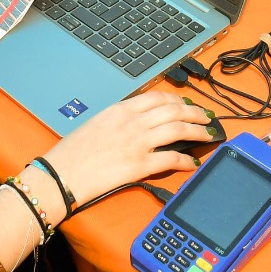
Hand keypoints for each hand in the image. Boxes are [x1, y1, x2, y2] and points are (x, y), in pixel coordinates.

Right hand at [40, 93, 213, 207]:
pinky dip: (186, 160)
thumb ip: (120, 119)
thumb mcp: (97, 123)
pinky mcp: (139, 165)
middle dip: (196, 113)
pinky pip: (171, 159)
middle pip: (174, 110)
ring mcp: (137, 142)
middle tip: (207, 117)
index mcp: (120, 109)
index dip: (178, 100)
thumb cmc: (72, 152)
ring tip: (209, 134)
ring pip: (178, 130)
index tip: (188, 104)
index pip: (158, 97)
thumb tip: (141, 122)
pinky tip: (193, 163)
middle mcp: (132, 122)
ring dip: (198, 132)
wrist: (61, 174)